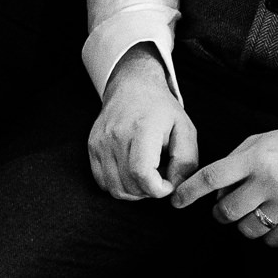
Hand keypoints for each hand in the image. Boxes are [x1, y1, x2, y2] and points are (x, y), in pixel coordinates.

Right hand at [88, 44, 199, 199]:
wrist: (132, 85)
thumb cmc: (161, 108)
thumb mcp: (185, 129)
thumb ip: (186, 162)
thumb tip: (175, 188)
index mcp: (141, 129)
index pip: (142, 174)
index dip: (159, 189)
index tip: (168, 183)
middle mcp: (116, 135)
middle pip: (130, 185)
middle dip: (150, 191)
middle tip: (160, 177)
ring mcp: (100, 141)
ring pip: (115, 188)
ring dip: (135, 191)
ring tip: (146, 175)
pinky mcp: (92, 146)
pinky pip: (103, 182)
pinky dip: (119, 185)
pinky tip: (131, 173)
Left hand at [171, 117, 277, 245]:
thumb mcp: (262, 141)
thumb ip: (235, 161)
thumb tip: (212, 189)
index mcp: (254, 158)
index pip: (211, 178)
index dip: (189, 193)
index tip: (176, 202)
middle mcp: (269, 182)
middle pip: (227, 210)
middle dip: (220, 213)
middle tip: (225, 209)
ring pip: (248, 229)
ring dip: (243, 225)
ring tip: (253, 212)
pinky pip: (273, 241)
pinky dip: (267, 235)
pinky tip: (273, 220)